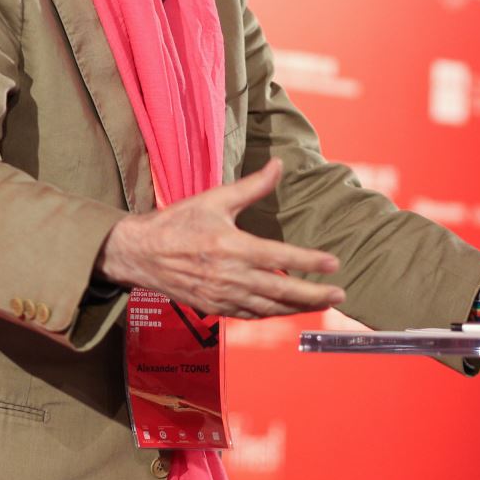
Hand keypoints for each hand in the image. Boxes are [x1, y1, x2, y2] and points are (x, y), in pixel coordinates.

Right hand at [96, 158, 345, 318]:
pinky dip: (272, 314)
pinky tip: (288, 309)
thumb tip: (279, 164)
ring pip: (269, 308)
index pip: (280, 257)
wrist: (139, 254)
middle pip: (281, 291)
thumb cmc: (177, 223)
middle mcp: (229, 276)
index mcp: (231, 247)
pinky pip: (251, 315)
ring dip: (298, 308)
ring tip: (322, 303)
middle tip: (339, 294)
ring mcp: (222, 296)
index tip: (334, 263)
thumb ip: (252, 187)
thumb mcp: (215, 199)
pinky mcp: (214, 308)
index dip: (309, 261)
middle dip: (313, 295)